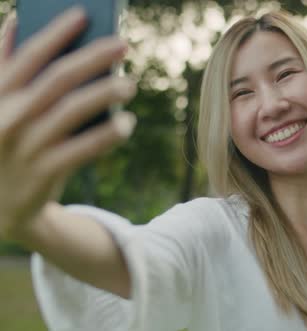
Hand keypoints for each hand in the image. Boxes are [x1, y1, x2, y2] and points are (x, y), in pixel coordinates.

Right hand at [0, 7, 136, 241]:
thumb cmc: (4, 143)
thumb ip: (3, 66)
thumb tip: (16, 21)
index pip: (29, 56)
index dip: (56, 33)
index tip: (84, 15)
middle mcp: (8, 117)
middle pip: (57, 79)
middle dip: (92, 57)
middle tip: (123, 45)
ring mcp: (25, 147)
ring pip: (71, 111)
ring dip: (104, 93)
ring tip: (129, 84)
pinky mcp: (43, 173)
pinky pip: (82, 149)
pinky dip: (107, 135)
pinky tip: (127, 123)